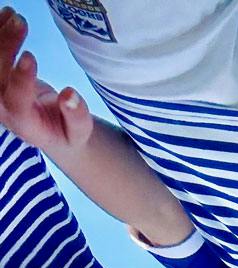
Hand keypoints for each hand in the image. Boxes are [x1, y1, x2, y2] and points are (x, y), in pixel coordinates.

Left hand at [0, 11, 93, 153]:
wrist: (49, 129)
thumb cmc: (65, 131)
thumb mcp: (79, 132)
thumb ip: (77, 117)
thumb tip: (70, 96)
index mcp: (24, 123)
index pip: (16, 101)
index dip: (20, 79)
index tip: (30, 55)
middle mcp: (3, 107)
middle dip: (6, 46)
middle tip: (21, 22)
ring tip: (13, 14)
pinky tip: (4, 15)